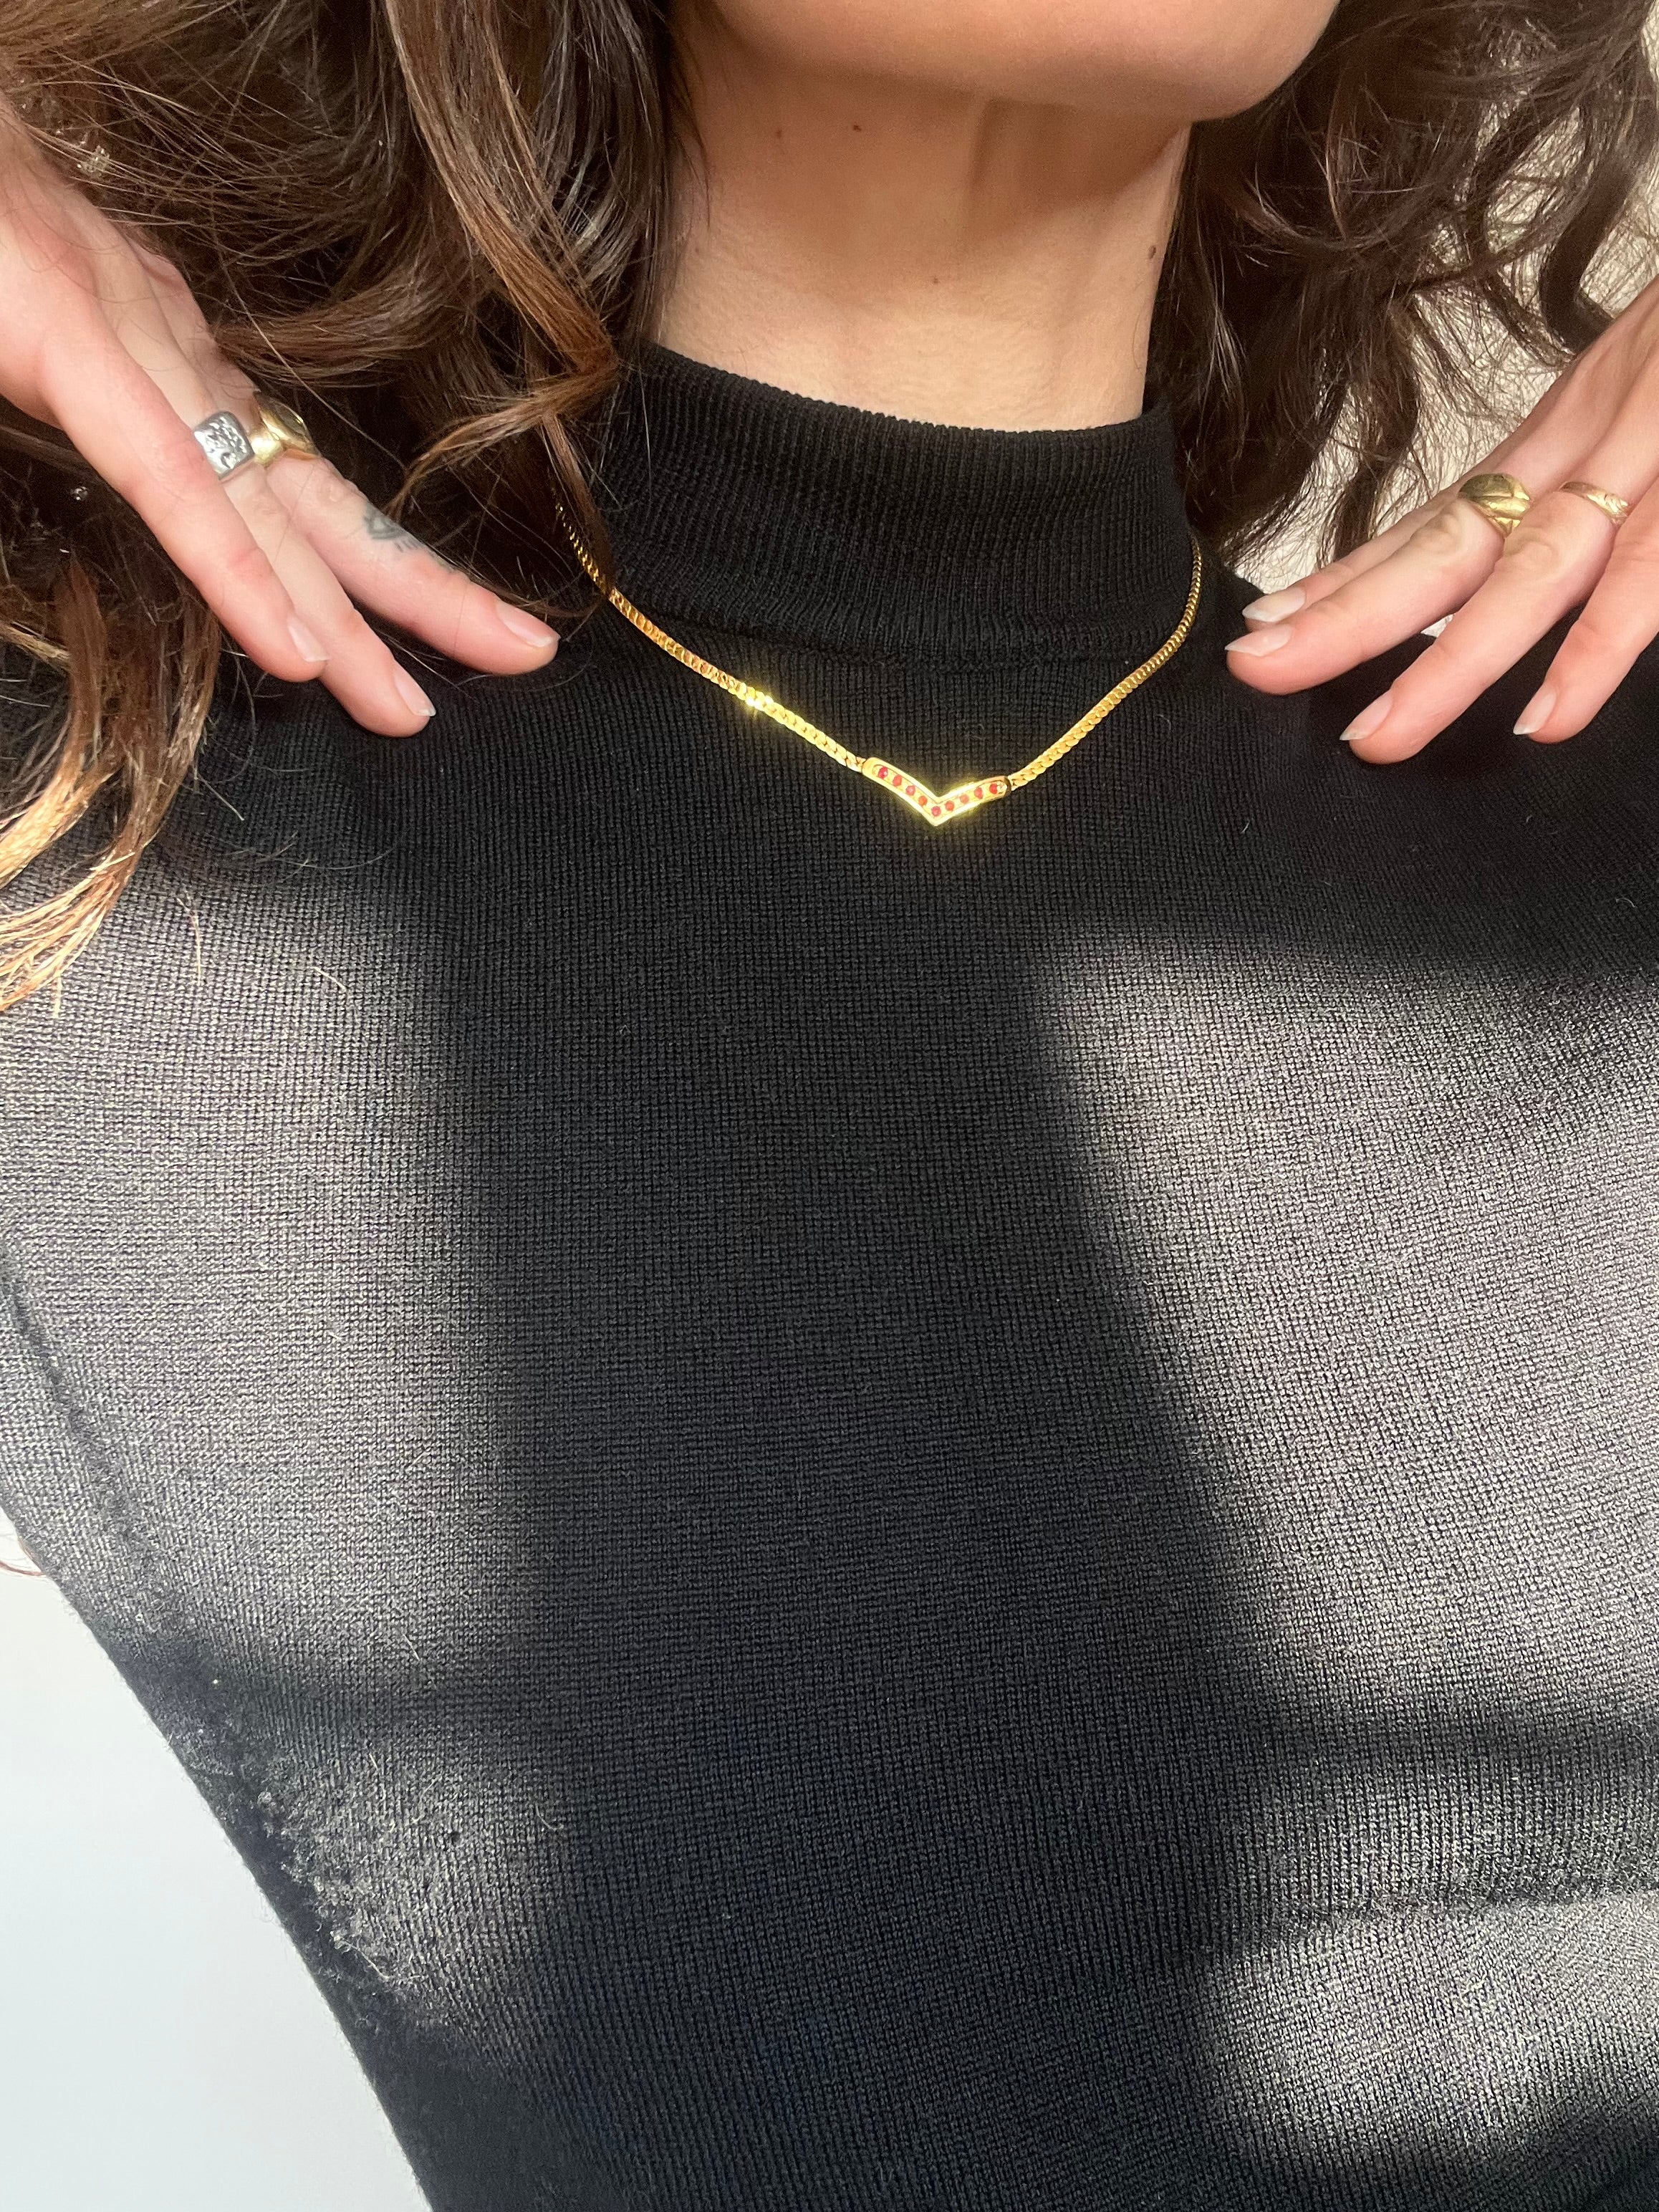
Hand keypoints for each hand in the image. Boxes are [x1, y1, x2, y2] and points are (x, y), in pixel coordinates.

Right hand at [0, 98, 557, 735]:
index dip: (380, 563)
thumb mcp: (55, 360)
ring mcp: (136, 352)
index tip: (461, 626)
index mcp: (175, 373)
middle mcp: (180, 364)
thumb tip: (176, 484)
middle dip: (425, 593)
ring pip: (268, 510)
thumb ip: (122, 430)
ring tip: (413, 707)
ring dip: (347, 617)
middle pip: (322, 507)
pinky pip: (169, 482)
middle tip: (524, 658)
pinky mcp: (74, 347)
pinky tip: (294, 652)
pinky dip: (233, 571)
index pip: (298, 486)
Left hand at [1222, 272, 1658, 762]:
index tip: (1271, 620)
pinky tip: (1544, 717)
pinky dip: (1601, 646)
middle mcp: (1598, 442)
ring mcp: (1658, 461)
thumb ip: (1587, 469)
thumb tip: (1514, 543)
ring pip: (1535, 573)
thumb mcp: (1643, 383)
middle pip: (1453, 546)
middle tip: (1256, 671)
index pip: (1444, 516)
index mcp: (1578, 428)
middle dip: (1351, 619)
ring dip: (1450, 661)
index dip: (1353, 575)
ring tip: (1378, 734)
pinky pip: (1654, 573)